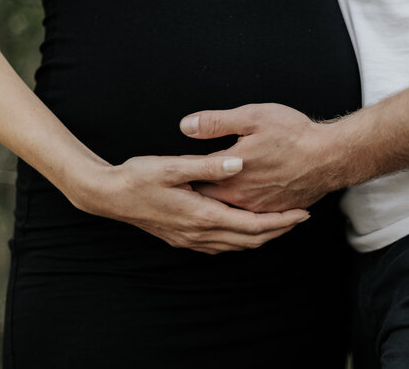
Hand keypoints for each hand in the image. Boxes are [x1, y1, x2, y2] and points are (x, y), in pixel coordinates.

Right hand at [69, 154, 308, 254]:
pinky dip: (241, 240)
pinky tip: (246, 230)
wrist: (107, 196)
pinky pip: (220, 246)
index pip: (251, 225)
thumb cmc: (138, 176)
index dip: (280, 221)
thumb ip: (208, 166)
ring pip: (236, 246)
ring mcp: (189, 239)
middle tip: (300, 218)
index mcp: (201, 214)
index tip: (301, 213)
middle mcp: (198, 233)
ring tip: (281, 224)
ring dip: (261, 237)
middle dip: (278, 231)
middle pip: (249, 240)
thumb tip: (239, 163)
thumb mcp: (172, 165)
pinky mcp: (182, 239)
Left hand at [179, 103, 338, 212]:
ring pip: (226, 212)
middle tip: (181, 187)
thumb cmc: (294, 133)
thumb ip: (216, 122)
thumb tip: (186, 126)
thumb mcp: (252, 117)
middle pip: (206, 200)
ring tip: (200, 202)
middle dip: (194, 192)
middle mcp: (241, 197)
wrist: (331, 156)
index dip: (182, 171)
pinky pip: (248, 218)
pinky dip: (236, 214)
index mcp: (230, 174)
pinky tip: (232, 209)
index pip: (194, 177)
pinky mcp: (273, 213)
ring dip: (214, 206)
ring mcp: (257, 209)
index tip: (172, 168)